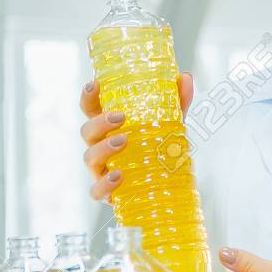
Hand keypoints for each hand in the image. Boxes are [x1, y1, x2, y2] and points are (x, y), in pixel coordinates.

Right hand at [79, 73, 193, 201]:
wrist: (169, 187)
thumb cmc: (160, 150)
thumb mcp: (170, 124)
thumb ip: (177, 102)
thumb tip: (185, 77)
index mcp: (110, 128)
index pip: (91, 109)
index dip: (88, 96)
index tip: (95, 84)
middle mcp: (101, 147)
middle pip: (87, 132)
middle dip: (99, 122)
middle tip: (120, 117)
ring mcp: (102, 171)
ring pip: (89, 157)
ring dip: (103, 148)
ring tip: (123, 141)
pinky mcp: (109, 194)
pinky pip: (97, 190)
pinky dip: (104, 183)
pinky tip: (118, 175)